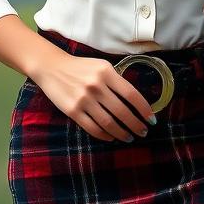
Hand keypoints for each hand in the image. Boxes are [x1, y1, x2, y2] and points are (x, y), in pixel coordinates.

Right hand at [35, 54, 155, 142]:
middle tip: (142, 132)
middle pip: (122, 112)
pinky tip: (111, 137)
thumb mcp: (101, 66)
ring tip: (128, 137)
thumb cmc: (81, 67)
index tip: (151, 119)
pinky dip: (105, 135)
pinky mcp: (72, 111)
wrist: (52, 68)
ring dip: (122, 133)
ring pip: (109, 123)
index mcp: (106, 72)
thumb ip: (116, 80)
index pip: (132, 94)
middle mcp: (96, 86)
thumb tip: (136, 101)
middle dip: (136, 125)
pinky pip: (93, 128)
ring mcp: (84, 99)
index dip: (144, 109)